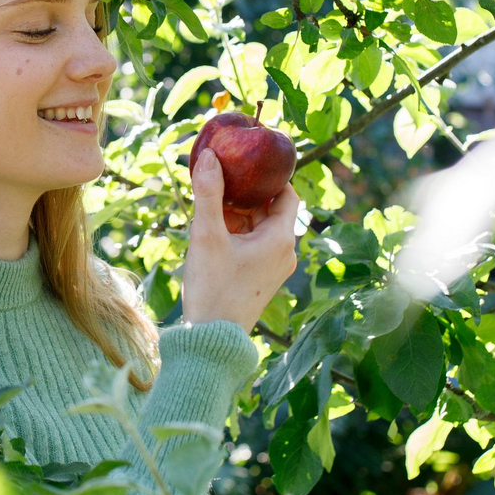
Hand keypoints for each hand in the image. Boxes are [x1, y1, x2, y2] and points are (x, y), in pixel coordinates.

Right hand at [180, 146, 299, 334]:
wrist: (213, 340)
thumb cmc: (213, 287)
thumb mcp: (207, 235)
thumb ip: (208, 193)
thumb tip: (209, 155)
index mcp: (281, 238)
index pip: (287, 193)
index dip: (269, 176)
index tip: (246, 163)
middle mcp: (285, 252)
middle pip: (270, 210)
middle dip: (245, 195)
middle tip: (220, 180)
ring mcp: (275, 268)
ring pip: (260, 228)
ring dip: (238, 216)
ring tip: (210, 206)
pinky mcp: (262, 279)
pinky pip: (255, 246)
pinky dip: (237, 234)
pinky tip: (212, 233)